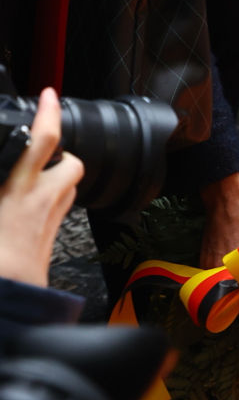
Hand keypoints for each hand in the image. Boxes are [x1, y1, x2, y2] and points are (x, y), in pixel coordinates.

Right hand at [0, 88, 83, 286]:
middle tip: (40, 147)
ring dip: (57, 177)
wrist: (9, 304)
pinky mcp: (50, 240)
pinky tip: (28, 208)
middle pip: (71, 162)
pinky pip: (59, 210)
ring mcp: (50, 221)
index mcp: (20, 191)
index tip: (48, 95)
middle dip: (61, 152)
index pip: (43, 140)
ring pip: (68, 187)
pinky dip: (49, 203)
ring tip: (31, 177)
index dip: (49, 113)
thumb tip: (0, 179)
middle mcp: (42, 202)